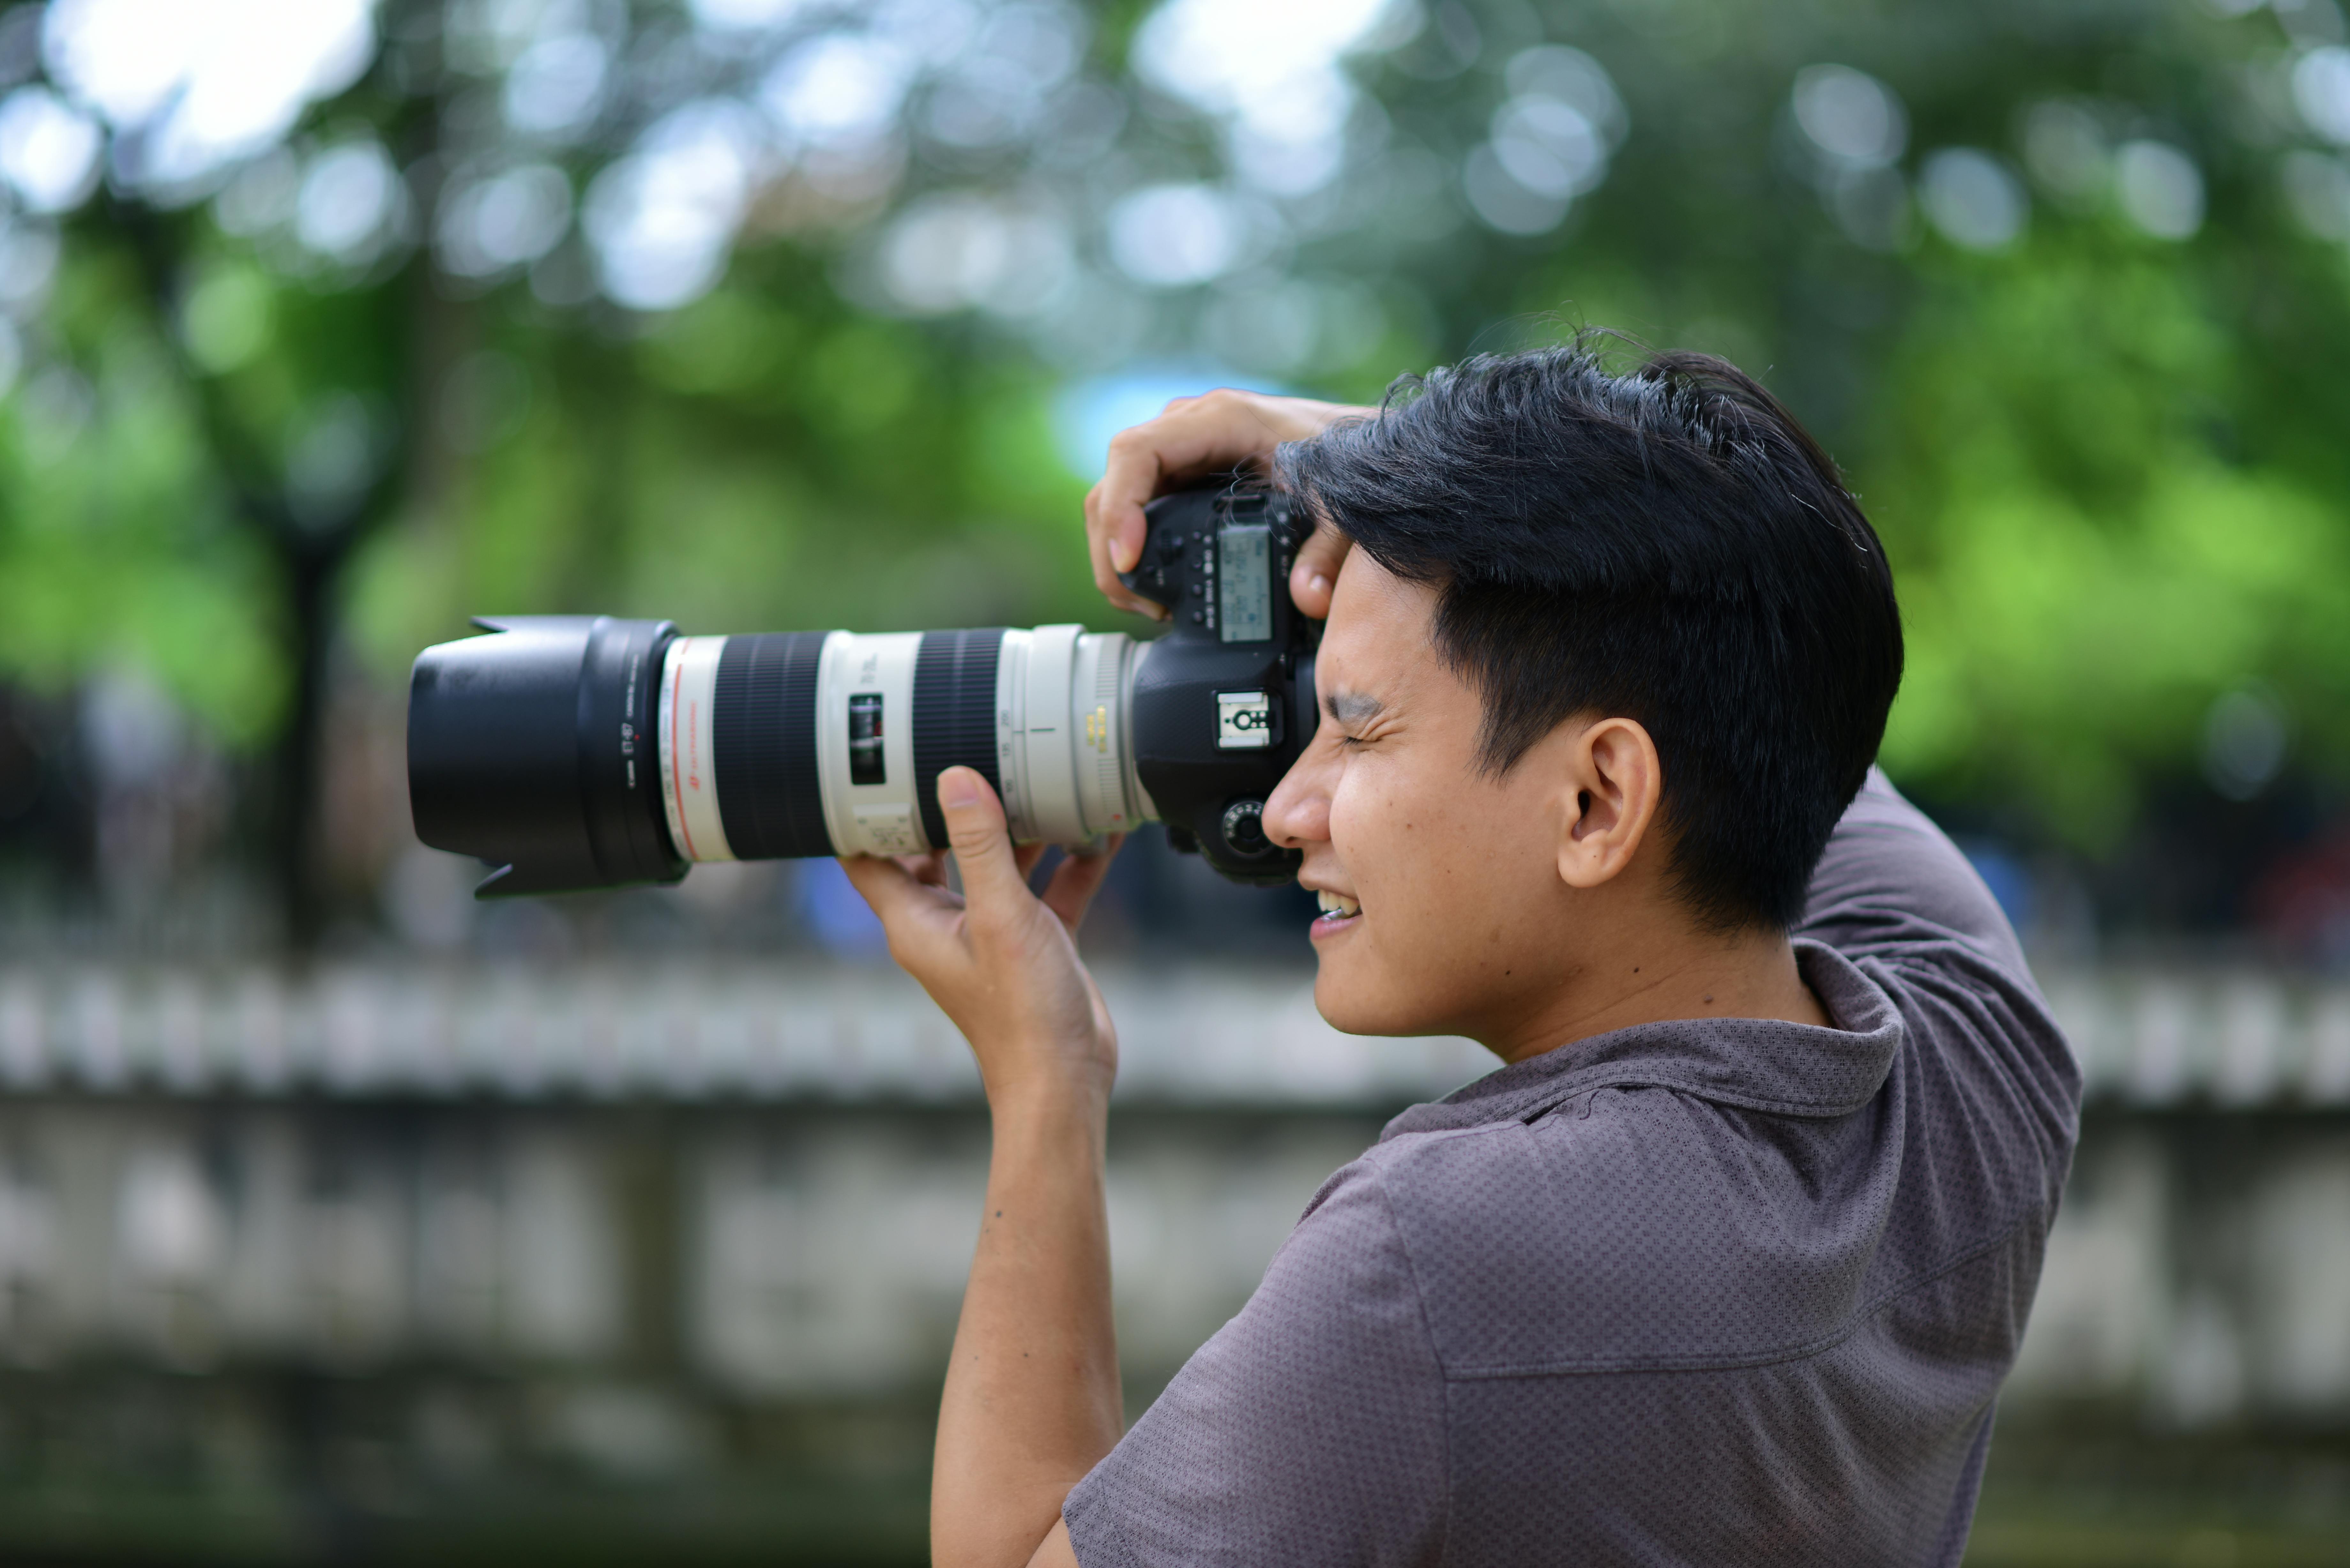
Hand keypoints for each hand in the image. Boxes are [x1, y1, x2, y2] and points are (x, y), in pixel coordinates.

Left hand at [842, 767, 1123, 1107]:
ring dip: (1022, 830)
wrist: (1066, 1079)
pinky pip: (1047, 888)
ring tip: (1046, 782)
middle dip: (958, 807)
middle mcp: (946, 924)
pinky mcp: (1034, 942)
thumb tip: (956, 780)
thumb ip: (980, 846)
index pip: (870, 856)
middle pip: (938, 849)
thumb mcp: (1001, 916)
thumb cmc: (1021, 1015)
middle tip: (979, 754)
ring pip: (999, 864)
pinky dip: (1068, 862)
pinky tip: (1099, 833)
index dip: (869, 812)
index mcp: (915, 921)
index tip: (883, 764)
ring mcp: (991, 932)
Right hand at [1083, 387, 1373, 621]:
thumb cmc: (1344, 459)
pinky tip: (1157, 585)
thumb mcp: (1340, 505)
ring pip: (1117, 496)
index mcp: (1219, 420)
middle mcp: (1189, 428)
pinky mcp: (1183, 474)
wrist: (1355, 443)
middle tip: (1139, 602)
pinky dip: (1136, 547)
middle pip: (1113, 482)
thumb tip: (1308, 598)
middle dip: (1111, 547)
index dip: (1119, 506)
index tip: (1129, 559)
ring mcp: (1181, 451)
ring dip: (1117, 552)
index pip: (1136, 452)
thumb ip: (1328, 551)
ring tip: (1150, 604)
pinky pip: (1140, 506)